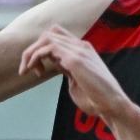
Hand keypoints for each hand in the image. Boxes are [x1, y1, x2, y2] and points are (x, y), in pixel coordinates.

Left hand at [21, 25, 136, 126]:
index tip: (37, 67)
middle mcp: (81, 46)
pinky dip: (36, 57)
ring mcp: (79, 50)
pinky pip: (48, 48)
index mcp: (83, 49)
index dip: (41, 47)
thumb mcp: (76, 77)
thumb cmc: (95, 96)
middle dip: (32, 50)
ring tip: (27, 70)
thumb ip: (67, 67)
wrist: (112, 104)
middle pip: (48, 34)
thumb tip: (55, 62)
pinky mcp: (76, 59)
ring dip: (31, 53)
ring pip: (46, 38)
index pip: (57, 34)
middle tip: (26, 70)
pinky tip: (37, 71)